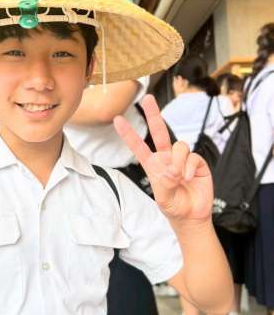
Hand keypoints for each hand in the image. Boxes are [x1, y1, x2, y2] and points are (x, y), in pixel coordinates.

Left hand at [114, 95, 212, 223]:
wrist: (191, 216)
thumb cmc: (173, 207)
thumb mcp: (163, 198)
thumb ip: (164, 183)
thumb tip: (172, 169)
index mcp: (152, 165)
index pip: (138, 147)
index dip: (128, 134)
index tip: (117, 119)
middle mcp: (166, 158)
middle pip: (160, 131)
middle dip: (153, 114)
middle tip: (147, 98)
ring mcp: (182, 159)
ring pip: (179, 146)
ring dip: (178, 162)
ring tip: (179, 178)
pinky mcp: (197, 162)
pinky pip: (193, 157)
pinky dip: (190, 168)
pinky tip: (189, 178)